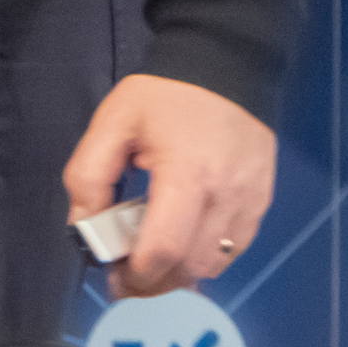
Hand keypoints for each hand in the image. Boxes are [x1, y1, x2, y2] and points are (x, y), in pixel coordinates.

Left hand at [62, 73, 274, 298]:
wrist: (224, 63)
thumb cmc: (166, 95)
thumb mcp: (113, 121)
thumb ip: (89, 176)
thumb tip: (85, 228)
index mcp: (187, 173)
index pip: (165, 249)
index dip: (137, 275)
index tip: (116, 278)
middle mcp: (226, 193)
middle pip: (190, 267)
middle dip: (155, 283)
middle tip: (129, 276)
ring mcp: (250, 200)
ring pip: (214, 265)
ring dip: (181, 274)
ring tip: (155, 259)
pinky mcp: (262, 200)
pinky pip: (234, 249)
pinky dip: (205, 258)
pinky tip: (184, 243)